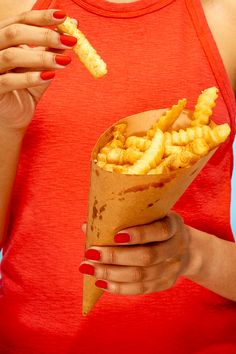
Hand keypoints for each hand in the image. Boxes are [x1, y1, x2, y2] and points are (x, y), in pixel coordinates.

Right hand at [0, 9, 76, 132]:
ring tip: (65, 62)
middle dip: (44, 35)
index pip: (20, 20)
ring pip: (11, 56)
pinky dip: (31, 78)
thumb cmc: (25, 89)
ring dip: (41, 57)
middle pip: (14, 33)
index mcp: (3, 39)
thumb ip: (52, 50)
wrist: (14, 117)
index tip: (64, 17)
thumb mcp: (42, 67)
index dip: (42, 16)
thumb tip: (73, 31)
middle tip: (69, 41)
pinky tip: (50, 76)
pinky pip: (9, 81)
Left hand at [80, 213, 190, 294]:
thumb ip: (123, 219)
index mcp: (173, 225)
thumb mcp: (149, 216)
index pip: (159, 231)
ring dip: (111, 274)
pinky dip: (119, 287)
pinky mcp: (166, 283)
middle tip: (90, 254)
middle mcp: (176, 247)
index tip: (115, 235)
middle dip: (115, 257)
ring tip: (88, 268)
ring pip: (141, 277)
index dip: (139, 235)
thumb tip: (87, 226)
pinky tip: (100, 283)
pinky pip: (141, 289)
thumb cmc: (156, 226)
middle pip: (147, 257)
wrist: (185, 247)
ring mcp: (173, 268)